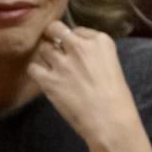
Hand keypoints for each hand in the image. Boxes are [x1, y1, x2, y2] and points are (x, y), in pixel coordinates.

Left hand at [28, 21, 142, 148]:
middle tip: (55, 47)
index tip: (76, 51)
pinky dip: (37, 72)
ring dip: (46, 57)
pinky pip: (33, 67)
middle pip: (55, 29)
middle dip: (52, 36)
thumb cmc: (118, 98)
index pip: (78, 30)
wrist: (110, 121)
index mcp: (100, 42)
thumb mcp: (113, 65)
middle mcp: (79, 47)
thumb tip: (78, 54)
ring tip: (53, 68)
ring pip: (42, 48)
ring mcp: (62, 63)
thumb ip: (95, 55)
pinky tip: (45, 79)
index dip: (74, 40)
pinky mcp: (49, 80)